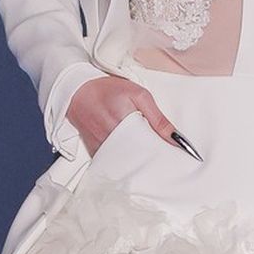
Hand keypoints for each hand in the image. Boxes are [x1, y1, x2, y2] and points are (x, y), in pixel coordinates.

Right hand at [66, 75, 181, 157]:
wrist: (77, 90)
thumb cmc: (108, 89)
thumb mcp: (139, 95)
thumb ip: (158, 118)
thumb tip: (176, 138)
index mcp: (125, 122)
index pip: (150, 147)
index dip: (162, 154)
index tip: (173, 158)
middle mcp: (111, 137)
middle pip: (138, 159)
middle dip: (151, 161)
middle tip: (162, 161)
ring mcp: (101, 146)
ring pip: (125, 164)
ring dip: (137, 163)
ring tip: (148, 161)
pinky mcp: (94, 151)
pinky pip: (111, 163)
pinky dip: (122, 163)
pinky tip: (130, 160)